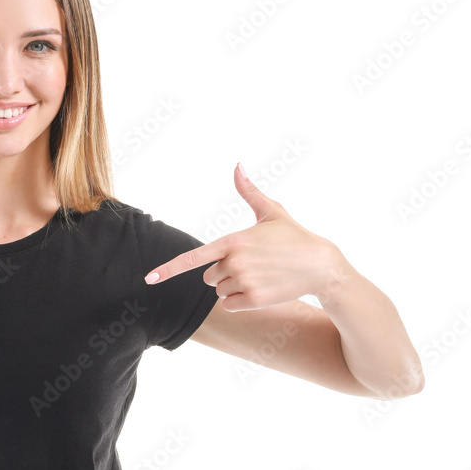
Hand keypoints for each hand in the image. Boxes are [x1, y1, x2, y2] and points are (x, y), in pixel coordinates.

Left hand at [143, 163, 340, 311]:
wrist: (321, 265)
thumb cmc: (294, 236)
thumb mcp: (271, 212)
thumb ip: (249, 191)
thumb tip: (237, 165)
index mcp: (233, 240)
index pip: (193, 258)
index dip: (168, 269)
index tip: (149, 278)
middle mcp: (235, 262)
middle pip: (209, 277)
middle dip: (224, 272)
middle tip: (251, 265)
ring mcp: (244, 282)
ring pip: (220, 291)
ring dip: (234, 287)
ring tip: (260, 275)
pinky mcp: (254, 300)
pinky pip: (231, 305)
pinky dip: (242, 301)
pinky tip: (261, 290)